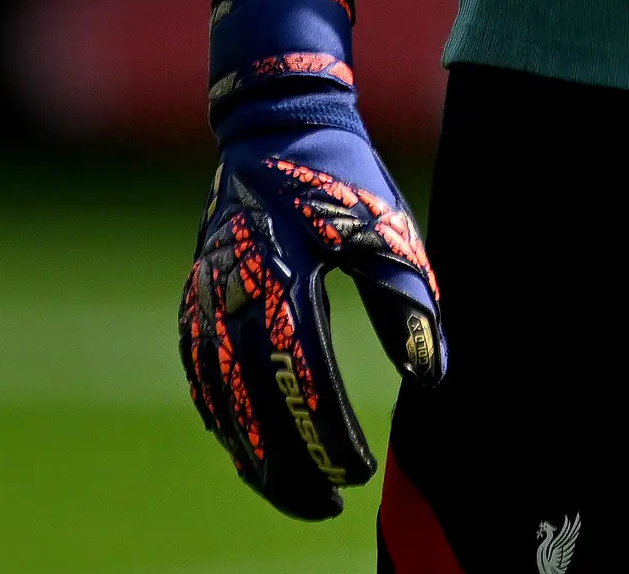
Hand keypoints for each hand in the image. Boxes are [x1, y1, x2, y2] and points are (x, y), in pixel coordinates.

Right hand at [176, 0, 445, 519]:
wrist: (275, 123)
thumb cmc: (342, 177)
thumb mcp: (387, 230)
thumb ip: (409, 302)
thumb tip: (432, 376)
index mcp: (282, 275)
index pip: (301, 377)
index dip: (327, 434)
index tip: (358, 472)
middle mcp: (232, 293)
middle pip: (249, 405)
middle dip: (285, 465)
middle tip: (326, 504)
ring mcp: (205, 296)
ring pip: (217, 399)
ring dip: (250, 454)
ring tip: (289, 492)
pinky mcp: (196, 297)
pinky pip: (201, 376)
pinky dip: (223, 420)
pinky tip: (247, 448)